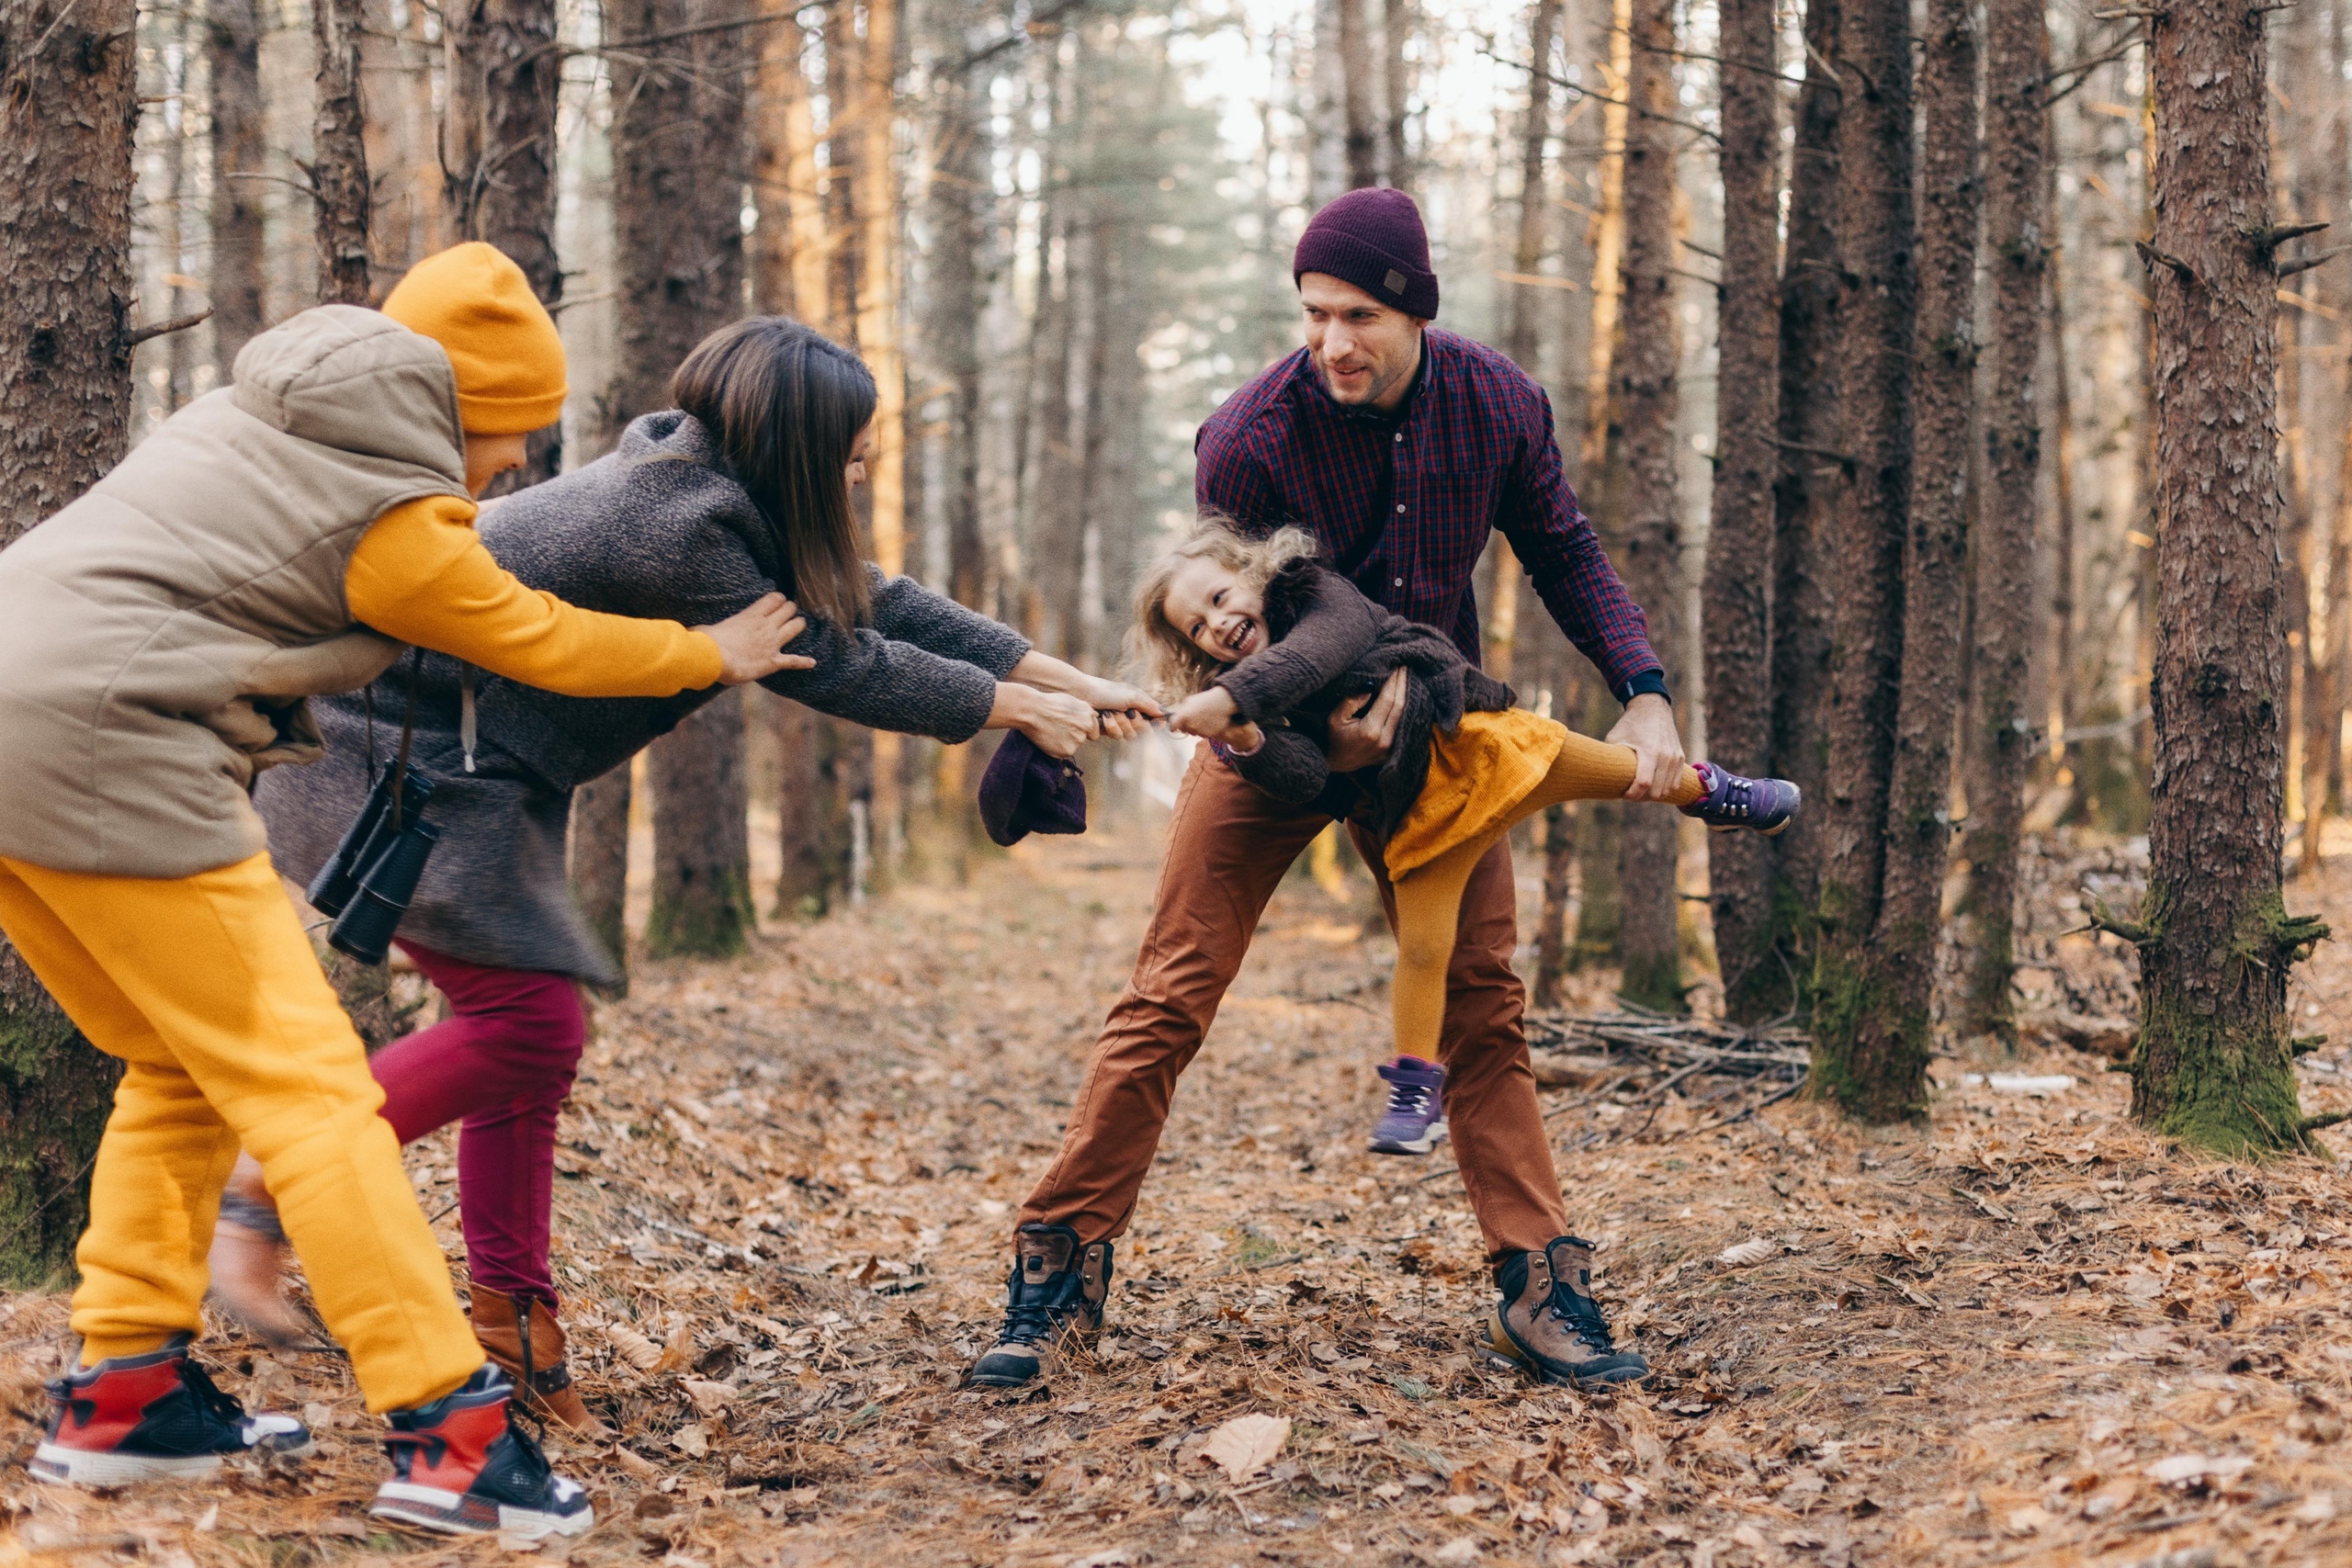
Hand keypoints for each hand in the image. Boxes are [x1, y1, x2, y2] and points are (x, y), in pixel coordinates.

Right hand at [701, 593, 815, 684]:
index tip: (777, 602)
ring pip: (796, 627)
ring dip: (798, 626)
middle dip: (790, 610)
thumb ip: (703, 628)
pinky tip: (812, 662)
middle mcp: (766, 626)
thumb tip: (687, 631)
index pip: (774, 598)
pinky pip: (793, 660)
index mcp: (751, 615)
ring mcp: (772, 643)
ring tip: (798, 626)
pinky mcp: (773, 662)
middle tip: (788, 614)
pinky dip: (803, 661)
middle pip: (789, 610)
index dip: (778, 599)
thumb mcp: (703, 629)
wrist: (712, 658)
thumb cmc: (705, 642)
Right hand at [995, 684, 1097, 758]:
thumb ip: (1084, 712)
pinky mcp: (1067, 751)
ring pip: (1073, 746)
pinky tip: (1048, 738)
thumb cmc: (1048, 703)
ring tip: (1051, 731)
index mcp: (1089, 715)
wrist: (1031, 711)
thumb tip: (1093, 718)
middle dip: (1075, 737)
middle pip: (1084, 739)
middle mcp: (1087, 728)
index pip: (1094, 731)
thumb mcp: (1072, 701)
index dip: (1084, 730)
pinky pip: (1064, 753)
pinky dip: (1057, 749)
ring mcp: (1078, 740)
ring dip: (1065, 742)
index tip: (1072, 728)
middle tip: (1059, 729)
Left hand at [1083, 677, 1163, 740]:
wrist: (1081, 694)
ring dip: (1119, 724)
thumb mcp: (1131, 696)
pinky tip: (1102, 718)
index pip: (1154, 719)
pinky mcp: (1107, 729)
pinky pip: (1114, 736)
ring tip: (1110, 713)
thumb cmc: (1106, 691)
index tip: (1155, 724)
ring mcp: (1118, 723)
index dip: (1155, 723)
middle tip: (1126, 713)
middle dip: (1135, 723)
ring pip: (1128, 735)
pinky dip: (1108, 727)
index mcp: (1138, 704)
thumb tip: (1163, 714)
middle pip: (1143, 731)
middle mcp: (1130, 715)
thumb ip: (1148, 705)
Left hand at [1169, 687, 1247, 742]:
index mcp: (1183, 717)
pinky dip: (1206, 730)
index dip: (1173, 726)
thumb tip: (1175, 719)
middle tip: (1193, 718)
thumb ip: (1180, 711)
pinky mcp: (1209, 735)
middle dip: (1186, 726)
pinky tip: (1209, 721)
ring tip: (1203, 718)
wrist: (1222, 702)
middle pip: (1184, 730)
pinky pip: (1204, 734)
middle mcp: (1191, 726)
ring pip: (1195, 733)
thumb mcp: (1189, 701)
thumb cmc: (1204, 700)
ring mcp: (1201, 731)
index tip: (1175, 726)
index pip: (1172, 727)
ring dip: (1196, 728)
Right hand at [1325, 667, 1406, 770]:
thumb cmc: (1332, 738)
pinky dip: (1405, 707)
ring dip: (1406, 693)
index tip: (1396, 665)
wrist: (1336, 763)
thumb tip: (1370, 685)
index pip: (1387, 699)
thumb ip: (1351, 700)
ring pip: (1405, 714)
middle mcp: (1385, 740)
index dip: (1393, 681)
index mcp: (1370, 731)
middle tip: (1404, 665)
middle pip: (1400, 705)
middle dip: (1403, 683)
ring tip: (1406, 676)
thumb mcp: (1335, 718)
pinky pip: (1403, 724)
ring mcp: (1392, 747)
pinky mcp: (1394, 750)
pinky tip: (1404, 694)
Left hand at [1606, 691, 1687, 799]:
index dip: (1633, 795)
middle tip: (1630, 794)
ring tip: (1640, 791)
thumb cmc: (1630, 724)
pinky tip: (1651, 787)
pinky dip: (1664, 789)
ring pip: (1667, 790)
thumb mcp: (1615, 738)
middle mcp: (1666, 755)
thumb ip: (1610, 758)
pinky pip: (1675, 784)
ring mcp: (1675, 757)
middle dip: (1642, 797)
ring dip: (1653, 795)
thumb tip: (1599, 778)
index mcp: (1649, 751)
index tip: (1624, 795)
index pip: (1644, 783)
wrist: (1652, 708)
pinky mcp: (1680, 758)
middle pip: (1657, 791)